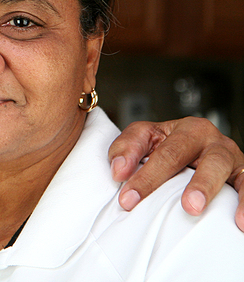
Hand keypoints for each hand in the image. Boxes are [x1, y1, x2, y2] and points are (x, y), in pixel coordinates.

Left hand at [108, 116, 243, 231]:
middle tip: (147, 198)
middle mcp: (205, 137)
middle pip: (179, 152)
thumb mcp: (147, 140)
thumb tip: (118, 171)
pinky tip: (240, 221)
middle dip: (162, 178)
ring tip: (193, 208)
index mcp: (181, 128)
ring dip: (204, 186)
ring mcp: (227, 154)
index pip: (154, 147)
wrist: (206, 151)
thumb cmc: (174, 148)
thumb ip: (126, 149)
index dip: (140, 174)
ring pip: (216, 164)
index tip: (126, 199)